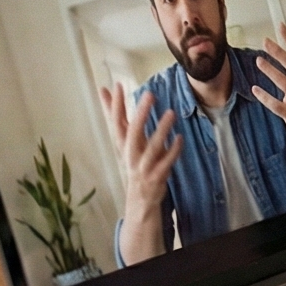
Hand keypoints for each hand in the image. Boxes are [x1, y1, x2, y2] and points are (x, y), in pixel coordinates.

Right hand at [101, 82, 180, 259]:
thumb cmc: (133, 161)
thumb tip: (104, 89)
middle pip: (131, 133)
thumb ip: (115, 114)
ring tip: (171, 113)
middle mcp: (129, 155)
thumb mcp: (124, 139)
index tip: (116, 85)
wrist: (139, 199)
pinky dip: (173, 151)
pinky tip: (180, 138)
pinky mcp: (156, 177)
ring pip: (151, 148)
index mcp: (121, 144)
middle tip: (149, 94)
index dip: (114, 104)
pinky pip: (166, 163)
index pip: (115, 121)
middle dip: (139, 114)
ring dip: (161, 130)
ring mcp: (142, 167)